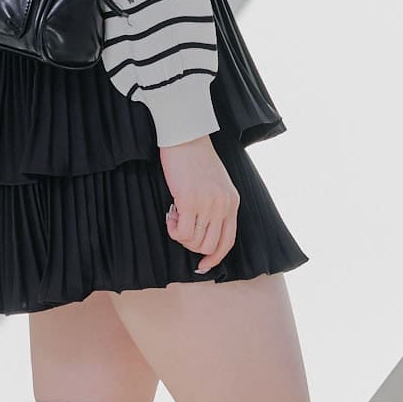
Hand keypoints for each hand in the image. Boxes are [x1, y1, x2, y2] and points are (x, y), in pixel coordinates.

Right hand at [160, 135, 239, 273]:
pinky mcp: (189, 201)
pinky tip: (169, 214)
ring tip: (174, 218)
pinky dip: (172, 229)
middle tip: (180, 229)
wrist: (186, 137)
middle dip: (191, 245)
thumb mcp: (217, 184)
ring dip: (180, 236)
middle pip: (209, 245)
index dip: (215, 257)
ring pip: (194, 241)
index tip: (203, 264)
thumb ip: (216, 205)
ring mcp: (207, 205)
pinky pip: (180, 232)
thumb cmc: (197, 158)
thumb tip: (202, 229)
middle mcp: (223, 206)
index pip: (228, 241)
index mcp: (232, 202)